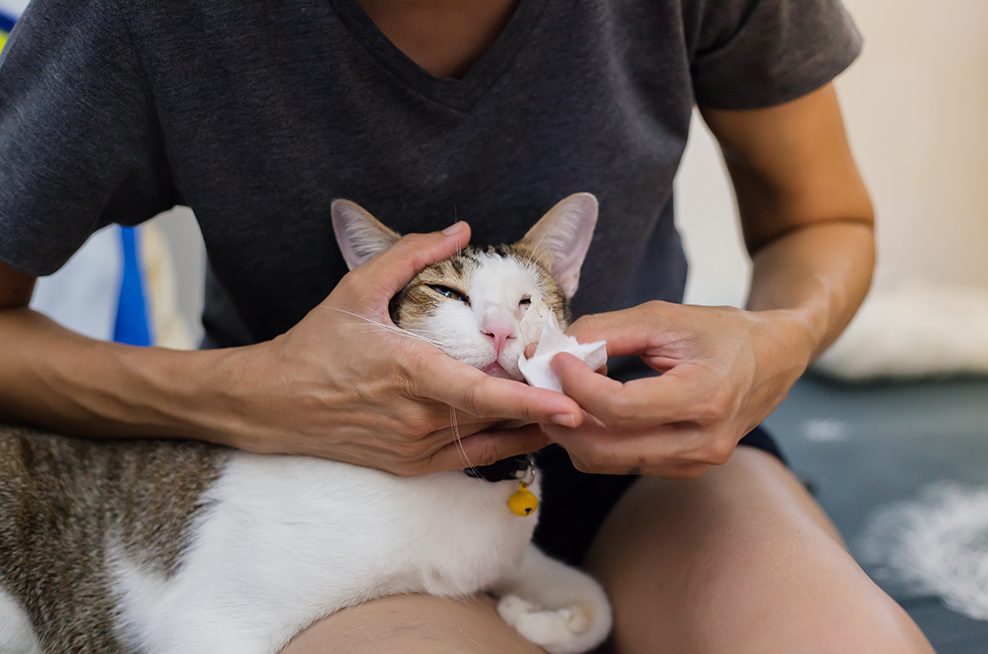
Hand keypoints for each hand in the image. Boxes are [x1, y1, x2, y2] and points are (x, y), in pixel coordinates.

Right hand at [216, 223, 582, 474]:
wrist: (272, 404)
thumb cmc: (315, 345)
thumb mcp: (356, 290)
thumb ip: (410, 254)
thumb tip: (460, 228)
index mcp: (408, 373)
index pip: (479, 394)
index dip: (529, 402)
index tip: (570, 405)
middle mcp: (415, 418)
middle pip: (494, 420)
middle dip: (544, 410)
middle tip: (587, 393)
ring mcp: (413, 448)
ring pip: (486, 444)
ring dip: (528, 430)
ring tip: (569, 413)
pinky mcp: (408, 465)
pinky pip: (467, 460)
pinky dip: (500, 444)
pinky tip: (527, 429)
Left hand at [540, 301, 814, 477]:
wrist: (773, 358)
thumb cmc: (719, 332)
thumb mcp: (662, 317)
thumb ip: (605, 331)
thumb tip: (551, 348)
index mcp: (706, 396)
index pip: (620, 408)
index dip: (577, 385)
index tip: (558, 359)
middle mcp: (705, 440)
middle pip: (605, 449)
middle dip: (562, 418)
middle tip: (544, 385)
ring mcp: (696, 462)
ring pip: (607, 462)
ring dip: (574, 431)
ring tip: (564, 393)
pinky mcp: (685, 469)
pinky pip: (622, 463)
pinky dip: (596, 439)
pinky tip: (592, 409)